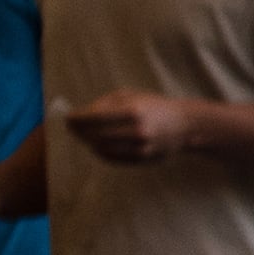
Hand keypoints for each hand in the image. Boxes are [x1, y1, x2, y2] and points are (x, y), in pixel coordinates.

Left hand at [62, 92, 193, 162]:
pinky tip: (98, 146)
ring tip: (85, 136)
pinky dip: (101, 152)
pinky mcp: (143, 158)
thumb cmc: (154, 106)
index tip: (68, 119)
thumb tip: (79, 117)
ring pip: (102, 149)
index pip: (93, 118)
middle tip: (73, 128)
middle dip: (79, 131)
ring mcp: (141, 147)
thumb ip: (105, 104)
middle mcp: (137, 130)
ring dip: (89, 143)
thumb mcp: (131, 96)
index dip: (76, 119)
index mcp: (133, 110)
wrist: (185, 125)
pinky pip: (113, 158)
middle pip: (94, 135)